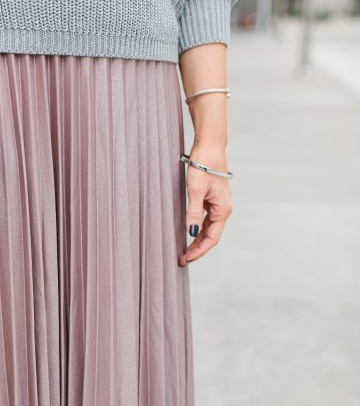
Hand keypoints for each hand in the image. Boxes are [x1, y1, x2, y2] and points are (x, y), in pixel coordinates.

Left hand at [179, 142, 232, 265]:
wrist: (209, 146)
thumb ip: (194, 212)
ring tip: (184, 250)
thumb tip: (192, 233)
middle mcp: (223, 209)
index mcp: (223, 209)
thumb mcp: (195, 190)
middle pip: (211, 235)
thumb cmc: (203, 165)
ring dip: (197, 240)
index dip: (199, 250)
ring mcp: (217, 204)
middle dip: (197, 248)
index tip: (186, 259)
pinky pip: (205, 219)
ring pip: (208, 228)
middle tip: (182, 259)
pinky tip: (188, 233)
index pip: (212, 238)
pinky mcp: (211, 198)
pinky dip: (197, 228)